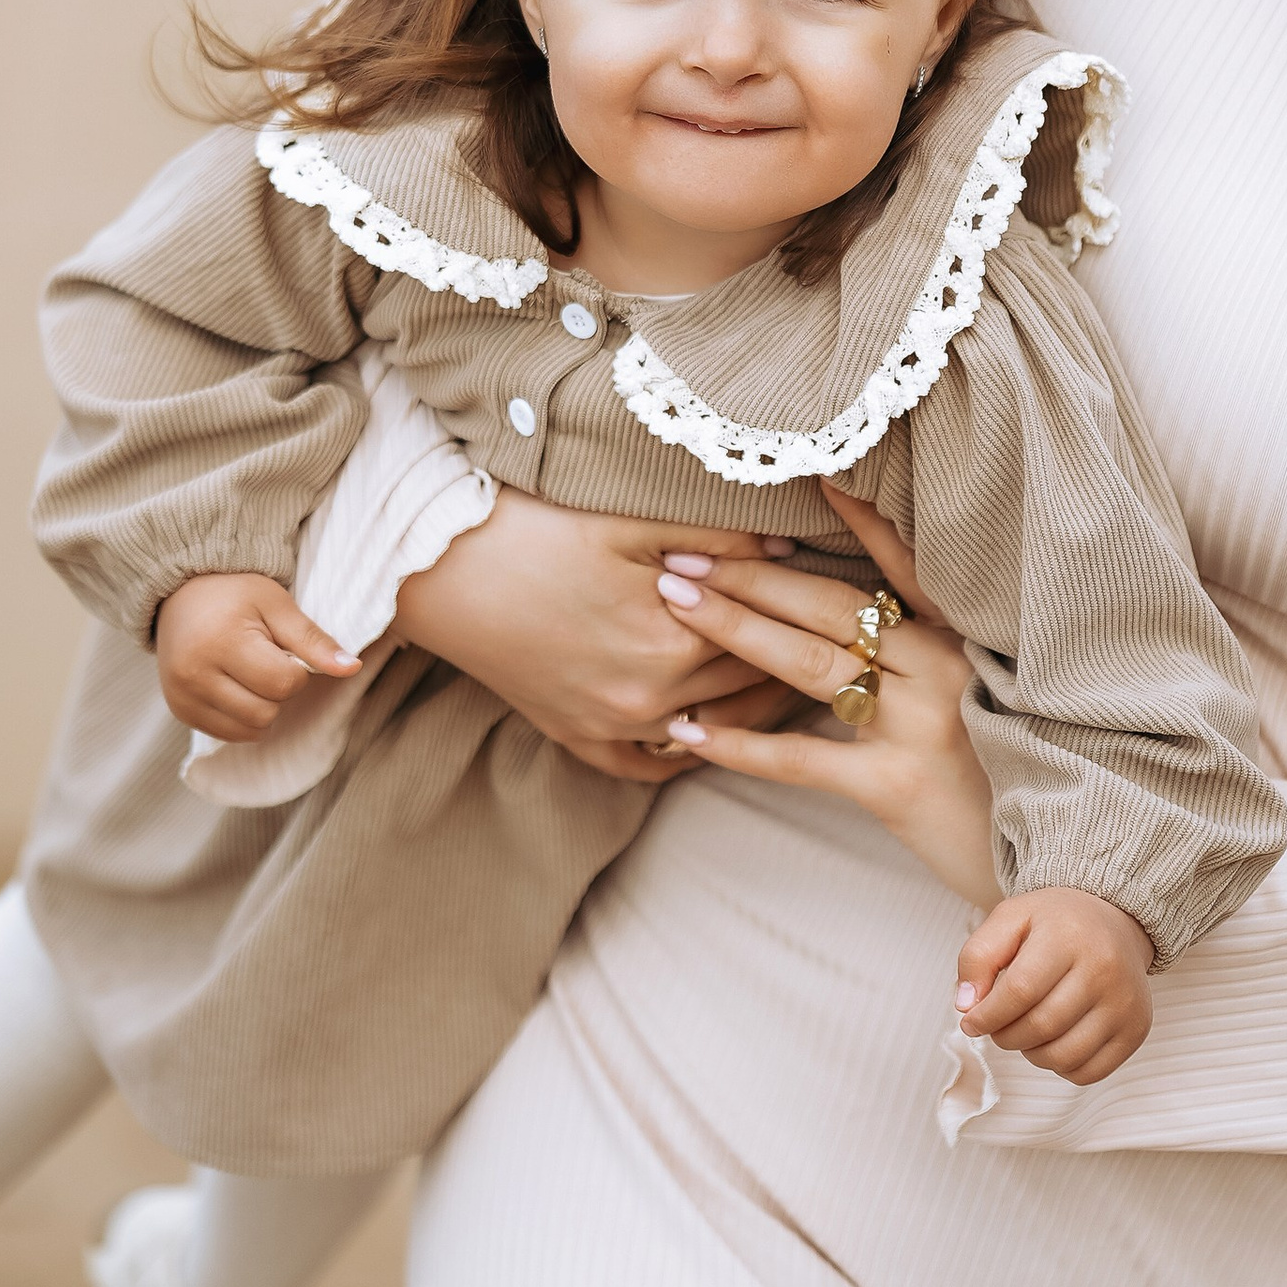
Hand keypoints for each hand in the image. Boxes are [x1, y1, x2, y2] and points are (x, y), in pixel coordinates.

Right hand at [155, 571, 361, 739]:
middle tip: (264, 659)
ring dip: (262, 707)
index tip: (284, 650)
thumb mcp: (278, 606)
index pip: (283, 684)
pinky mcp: (180, 710)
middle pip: (266, 713)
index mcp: (223, 642)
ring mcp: (183, 696)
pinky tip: (235, 686)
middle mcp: (195, 674)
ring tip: (248, 672)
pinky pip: (229, 735)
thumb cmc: (236, 594)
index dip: (296, 671)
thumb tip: (352, 668)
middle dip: (278, 690)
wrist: (182, 592)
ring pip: (250, 731)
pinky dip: (243, 718)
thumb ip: (314, 641)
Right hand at [394, 485, 803, 785]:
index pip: (768, 639)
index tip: (846, 610)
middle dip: (791, 663)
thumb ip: (720, 539)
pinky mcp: (576, 738)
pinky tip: (713, 730)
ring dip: (754, 709)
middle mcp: (645, 702)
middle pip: (747, 688)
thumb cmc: (535, 529)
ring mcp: (608, 728)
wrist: (440, 567)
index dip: (807, 620)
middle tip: (837, 649)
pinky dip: (686, 751)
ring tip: (795, 681)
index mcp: (670, 644)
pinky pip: (649, 766)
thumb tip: (791, 550)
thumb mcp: (632, 520)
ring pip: (712, 732)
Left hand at [656, 485, 1002, 907]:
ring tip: (675, 602)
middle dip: (753, 576)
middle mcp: (947, 668)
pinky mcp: (897, 785)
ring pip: (811, 661)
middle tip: (686, 554)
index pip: (905, 565)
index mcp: (968, 640)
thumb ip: (941, 661)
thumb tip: (870, 631)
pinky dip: (739, 744)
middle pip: (834, 606)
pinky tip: (687, 729)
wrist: (1066, 863)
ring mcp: (922, 724)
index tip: (811, 475)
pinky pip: (800, 758)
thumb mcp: (994, 700)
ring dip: (735, 628)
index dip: (859, 520)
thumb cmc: (1017, 779)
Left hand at [956, 888, 1153, 1084]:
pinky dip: (1061, 1067)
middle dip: (1005, 1036)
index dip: (987, 1016)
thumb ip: (978, 957)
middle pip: (1040, 1027)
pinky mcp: (1137, 1029)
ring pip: (1063, 1056)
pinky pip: (1089, 1072)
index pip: (1020, 991)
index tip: (971, 1022)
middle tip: (997, 1026)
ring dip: (1030, 1054)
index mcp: (1069, 935)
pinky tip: (1054, 1041)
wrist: (1115, 920)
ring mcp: (1125, 1003)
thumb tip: (966, 1007)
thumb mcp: (1010, 918)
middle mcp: (1104, 968)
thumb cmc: (1055, 923)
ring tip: (1024, 1031)